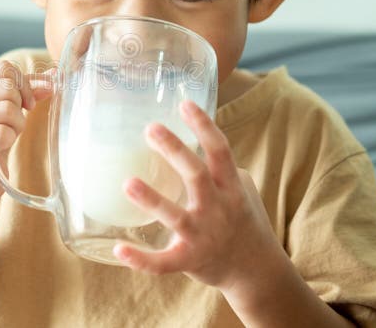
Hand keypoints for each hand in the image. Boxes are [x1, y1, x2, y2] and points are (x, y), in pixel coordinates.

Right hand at [0, 60, 53, 203]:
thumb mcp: (9, 107)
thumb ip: (27, 88)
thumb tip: (53, 75)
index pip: (3, 68)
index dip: (23, 84)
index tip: (26, 103)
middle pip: (7, 88)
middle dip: (20, 107)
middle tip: (13, 123)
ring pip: (6, 109)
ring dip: (17, 124)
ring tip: (7, 134)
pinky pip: (2, 133)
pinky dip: (10, 139)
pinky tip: (0, 147)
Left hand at [113, 100, 282, 291]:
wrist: (257, 271)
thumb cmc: (244, 221)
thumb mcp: (242, 189)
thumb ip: (221, 167)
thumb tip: (194, 138)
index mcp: (231, 188)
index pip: (220, 150)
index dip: (204, 126)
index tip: (185, 104)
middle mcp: (219, 209)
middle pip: (196, 175)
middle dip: (174, 151)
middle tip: (150, 128)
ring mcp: (204, 236)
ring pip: (176, 216)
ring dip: (151, 200)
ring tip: (127, 182)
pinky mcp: (190, 260)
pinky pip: (163, 262)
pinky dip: (141, 259)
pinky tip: (119, 249)